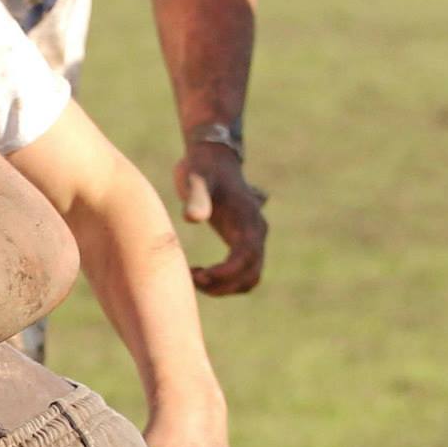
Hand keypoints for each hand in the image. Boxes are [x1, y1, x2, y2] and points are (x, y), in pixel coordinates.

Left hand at [175, 142, 266, 295]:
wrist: (213, 159)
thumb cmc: (202, 169)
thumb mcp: (195, 180)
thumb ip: (196, 198)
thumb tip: (192, 219)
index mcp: (247, 219)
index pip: (245, 257)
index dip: (224, 273)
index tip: (198, 276)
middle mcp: (256, 231)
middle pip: (251, 274)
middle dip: (222, 285)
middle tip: (191, 280)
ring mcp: (253, 238)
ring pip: (250, 277)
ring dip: (225, 287)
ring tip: (194, 279)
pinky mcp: (244, 242)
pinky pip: (243, 272)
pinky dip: (225, 281)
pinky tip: (199, 274)